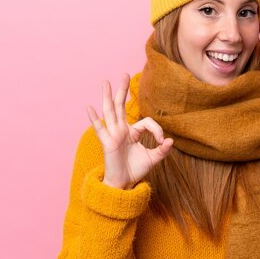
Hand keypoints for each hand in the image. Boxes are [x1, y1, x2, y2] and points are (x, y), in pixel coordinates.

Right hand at [86, 73, 173, 188]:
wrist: (124, 184)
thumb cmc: (136, 170)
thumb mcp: (153, 159)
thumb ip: (162, 150)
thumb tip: (171, 141)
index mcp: (132, 132)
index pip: (146, 122)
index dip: (156, 130)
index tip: (162, 141)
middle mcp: (121, 130)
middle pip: (121, 106)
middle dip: (122, 90)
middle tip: (124, 74)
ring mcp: (113, 135)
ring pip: (110, 112)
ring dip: (107, 96)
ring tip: (105, 82)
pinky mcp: (107, 143)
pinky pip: (99, 129)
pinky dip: (93, 118)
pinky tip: (88, 107)